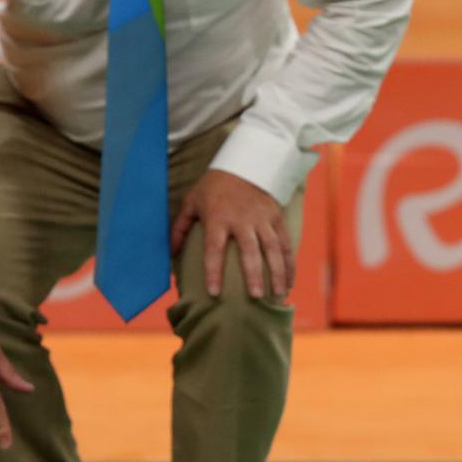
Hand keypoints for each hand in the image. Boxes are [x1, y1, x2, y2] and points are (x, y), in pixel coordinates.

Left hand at [171, 170, 292, 300]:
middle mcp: (242, 220)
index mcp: (218, 218)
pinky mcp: (276, 217)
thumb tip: (170, 255)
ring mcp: (262, 219)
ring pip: (273, 248)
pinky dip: (290, 263)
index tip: (213, 293)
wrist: (242, 164)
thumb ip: (179, 228)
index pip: (214, 248)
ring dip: (278, 272)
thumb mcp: (191, 202)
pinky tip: (290, 282)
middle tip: (256, 297)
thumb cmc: (212, 188)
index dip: (213, 271)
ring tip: (279, 294)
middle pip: (250, 250)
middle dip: (253, 274)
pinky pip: (285, 243)